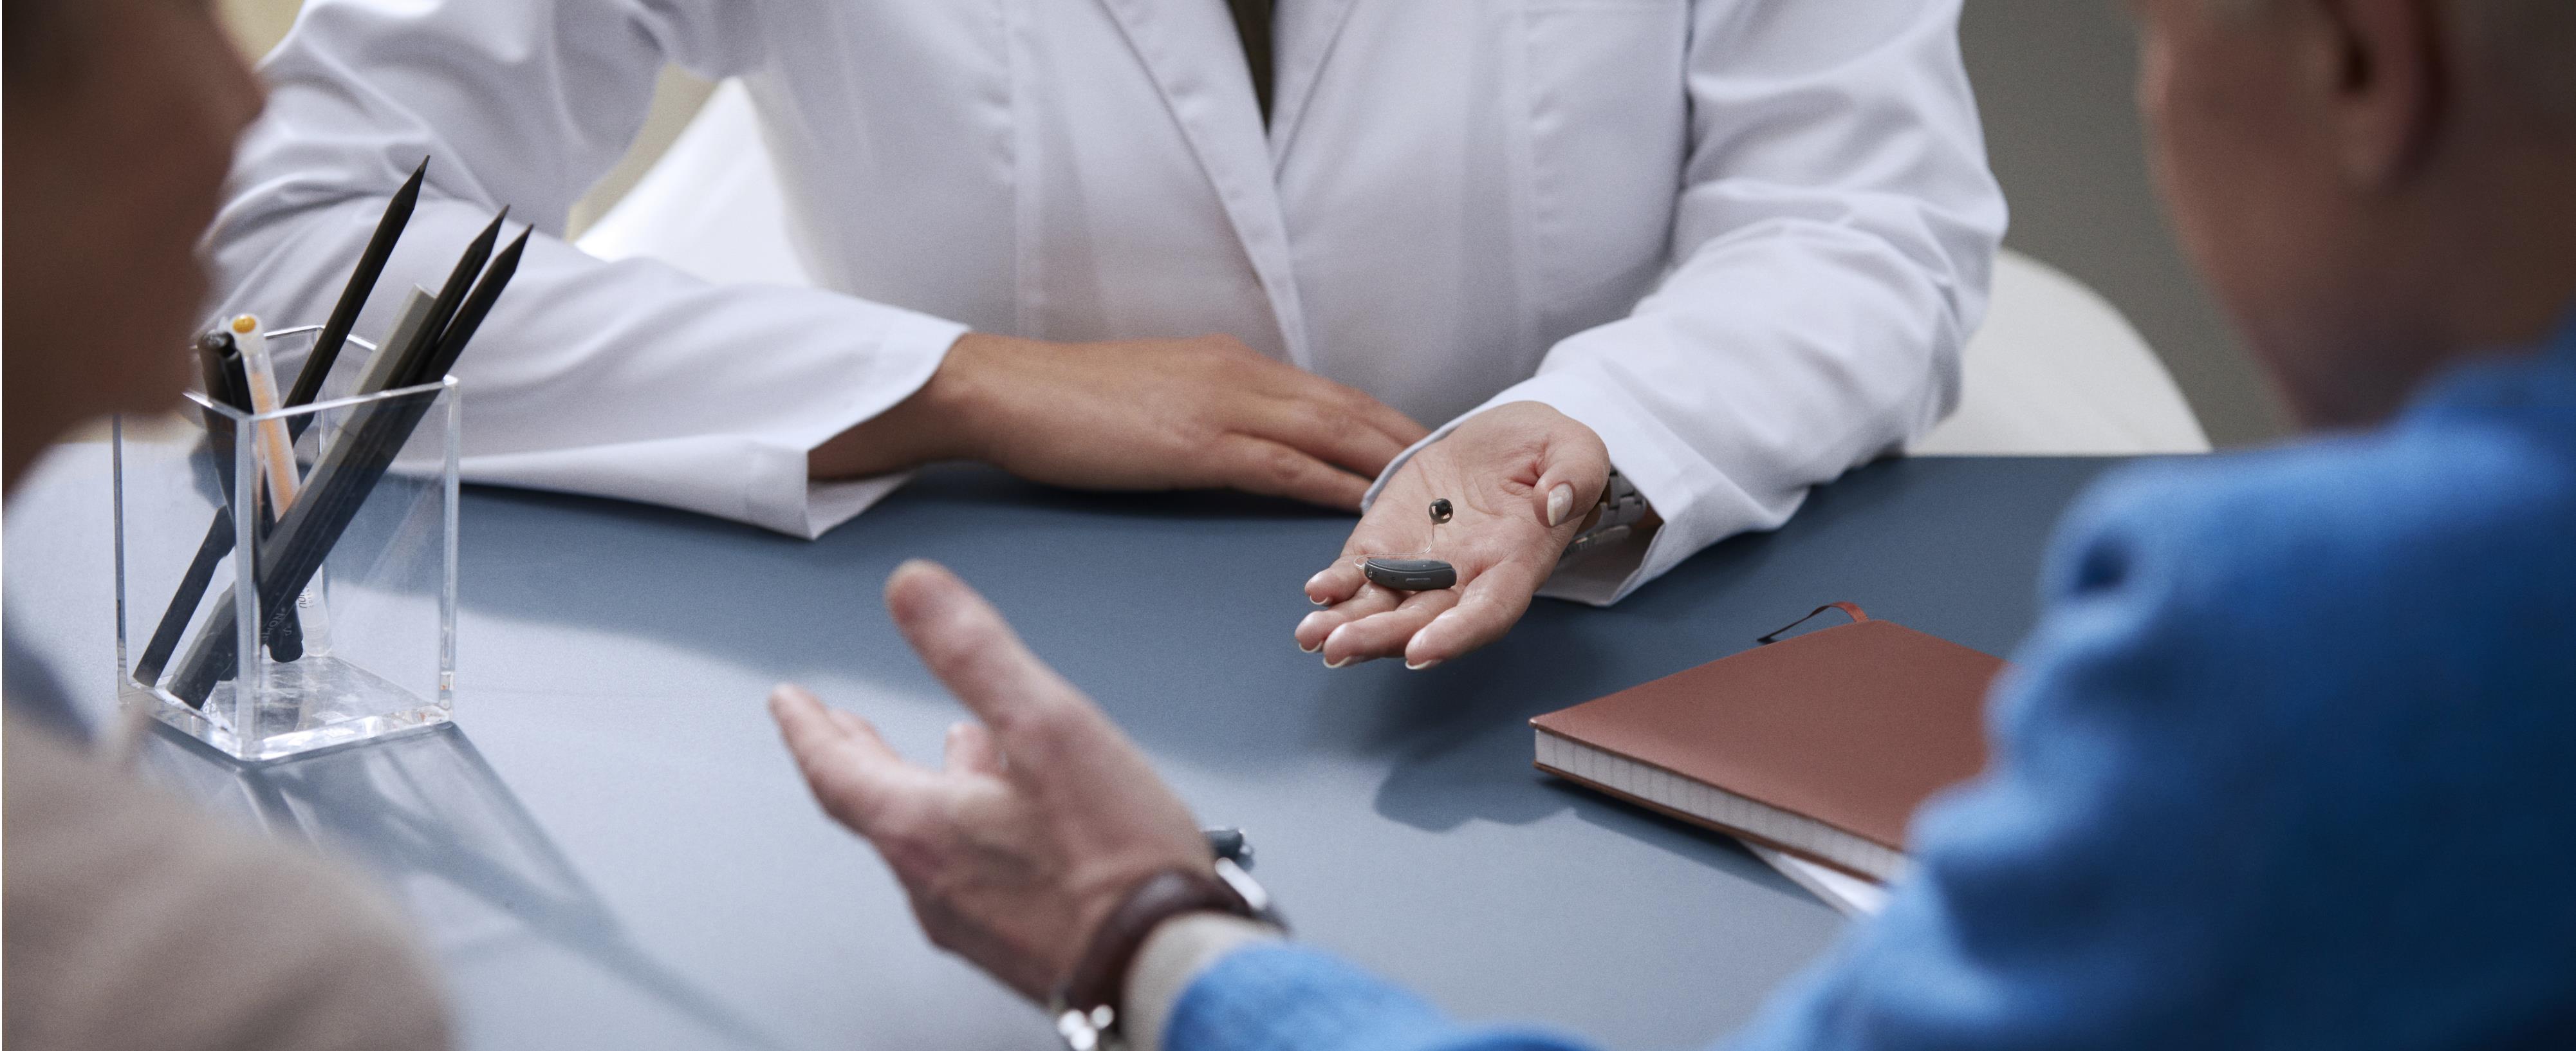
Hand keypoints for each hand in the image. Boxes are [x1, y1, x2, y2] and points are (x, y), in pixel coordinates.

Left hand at [769, 560, 1212, 1000]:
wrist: (1169, 964)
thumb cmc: (1117, 865)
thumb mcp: (1046, 728)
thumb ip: (975, 653)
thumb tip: (914, 591)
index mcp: (923, 831)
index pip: (835, 772)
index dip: (808, 728)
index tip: (790, 703)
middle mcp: (935, 884)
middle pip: (875, 807)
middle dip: (857, 756)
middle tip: (838, 728)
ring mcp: (975, 921)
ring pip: (931, 839)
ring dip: (929, 787)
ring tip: (953, 753)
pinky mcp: (1019, 942)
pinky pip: (975, 871)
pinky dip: (976, 826)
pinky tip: (1017, 818)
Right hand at [815, 333, 1429, 509]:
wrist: (1007, 391)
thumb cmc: (1068, 404)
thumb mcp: (1157, 400)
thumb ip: (1210, 416)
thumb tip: (1247, 447)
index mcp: (1234, 366)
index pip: (1332, 396)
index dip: (1386, 424)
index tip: (1432, 452)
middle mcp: (1243, 377)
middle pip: (1351, 412)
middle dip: (1412, 446)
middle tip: (1467, 478)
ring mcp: (1224, 407)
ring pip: (1331, 437)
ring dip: (1388, 471)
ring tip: (1440, 501)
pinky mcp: (1199, 444)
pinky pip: (1284, 470)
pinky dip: (1331, 491)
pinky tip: (1365, 515)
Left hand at [1295, 402, 1612, 668]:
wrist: (1505, 441)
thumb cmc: (1546, 452)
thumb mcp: (1577, 449)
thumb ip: (1576, 475)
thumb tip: (1554, 504)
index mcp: (1515, 562)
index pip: (1488, 612)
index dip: (1456, 635)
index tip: (1421, 652)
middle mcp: (1465, 577)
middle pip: (1423, 622)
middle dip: (1381, 639)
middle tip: (1339, 648)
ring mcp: (1422, 565)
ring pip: (1383, 607)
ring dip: (1348, 626)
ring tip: (1311, 636)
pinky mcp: (1389, 543)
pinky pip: (1360, 572)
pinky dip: (1337, 585)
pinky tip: (1316, 591)